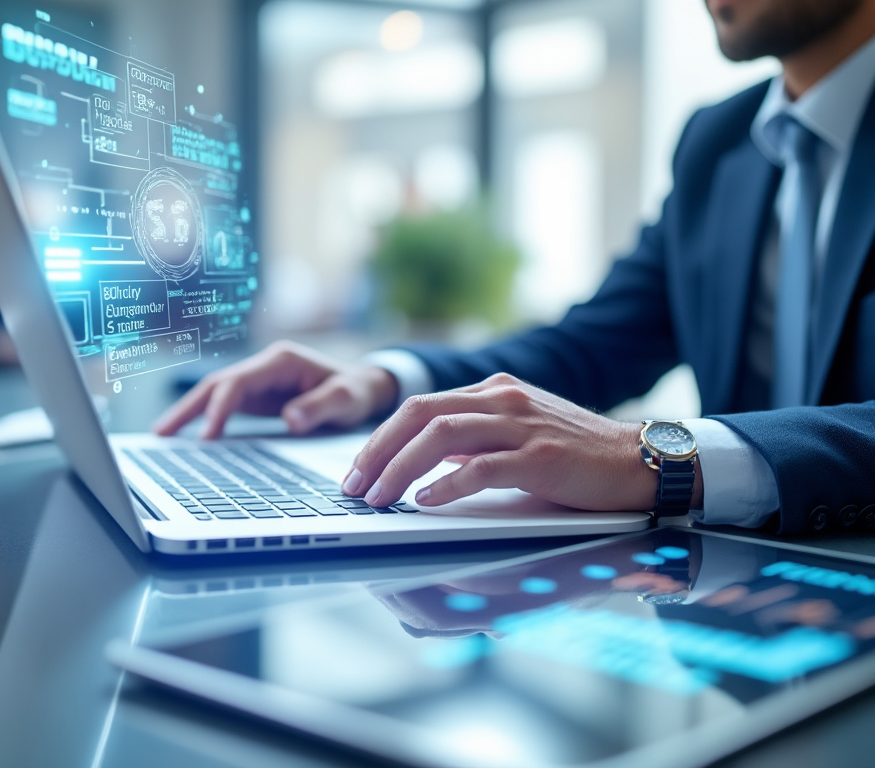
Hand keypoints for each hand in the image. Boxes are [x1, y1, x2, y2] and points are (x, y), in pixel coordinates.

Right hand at [153, 341, 398, 437]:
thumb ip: (319, 407)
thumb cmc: (357, 391)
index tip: (208, 436)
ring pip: (215, 393)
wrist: (365, 388)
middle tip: (163, 433)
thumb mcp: (347, 400)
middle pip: (217, 384)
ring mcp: (259, 380)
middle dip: (189, 408)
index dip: (219, 408)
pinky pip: (225, 406)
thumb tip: (289, 418)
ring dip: (190, 413)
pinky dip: (205, 418)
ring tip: (162, 434)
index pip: (238, 383)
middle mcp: (265, 367)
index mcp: (281, 361)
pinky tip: (188, 435)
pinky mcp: (258, 396)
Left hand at [342, 372, 660, 511]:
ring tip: (379, 496)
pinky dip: (447, 484)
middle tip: (355, 485)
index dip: (381, 438)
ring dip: (400, 468)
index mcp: (492, 391)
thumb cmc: (575, 453)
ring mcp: (521, 425)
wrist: (637, 460)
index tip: (359, 468)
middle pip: (420, 414)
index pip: (420, 407)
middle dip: (378, 451)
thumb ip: (473, 440)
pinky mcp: (540, 456)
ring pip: (442, 436)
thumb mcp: (516, 434)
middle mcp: (502, 399)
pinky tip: (425, 501)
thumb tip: (425, 461)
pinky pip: (481, 467)